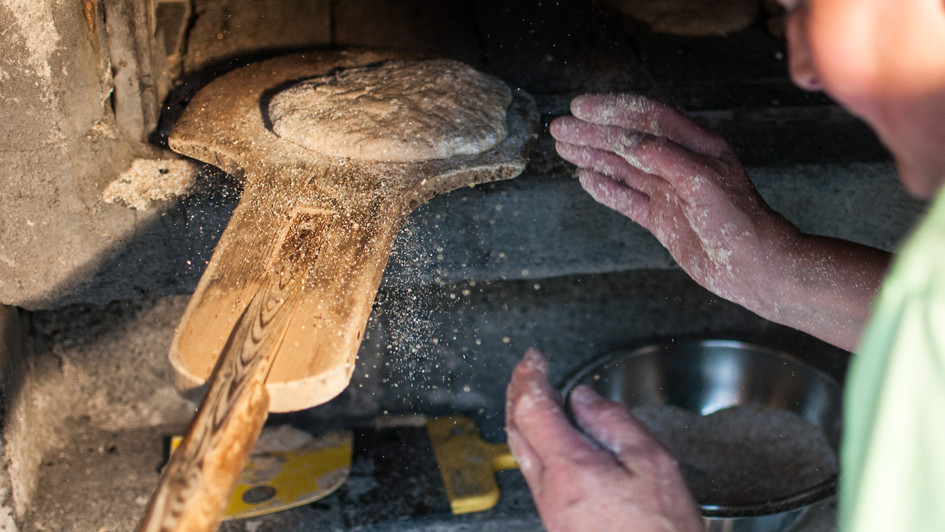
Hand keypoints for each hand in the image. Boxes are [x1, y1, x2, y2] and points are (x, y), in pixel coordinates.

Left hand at [505, 348, 702, 531]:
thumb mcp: (653, 465)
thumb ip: (615, 423)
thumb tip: (585, 398)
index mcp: (571, 469)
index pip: (532, 407)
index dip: (529, 376)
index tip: (534, 358)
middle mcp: (550, 491)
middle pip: (516, 429)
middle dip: (518, 393)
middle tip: (530, 371)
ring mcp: (550, 509)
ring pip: (522, 453)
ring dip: (525, 419)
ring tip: (541, 398)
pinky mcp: (557, 523)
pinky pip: (536, 474)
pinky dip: (538, 445)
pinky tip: (556, 440)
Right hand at [550, 93, 797, 311]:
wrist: (755, 267)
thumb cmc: (740, 222)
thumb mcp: (702, 181)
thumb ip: (663, 157)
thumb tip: (625, 140)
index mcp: (695, 146)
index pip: (647, 118)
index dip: (613, 110)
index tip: (581, 108)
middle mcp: (679, 165)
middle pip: (628, 141)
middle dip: (592, 133)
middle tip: (560, 128)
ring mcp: (669, 192)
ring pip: (623, 168)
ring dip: (593, 156)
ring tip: (563, 147)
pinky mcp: (663, 219)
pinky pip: (627, 199)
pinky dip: (605, 189)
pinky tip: (586, 179)